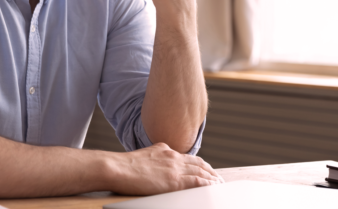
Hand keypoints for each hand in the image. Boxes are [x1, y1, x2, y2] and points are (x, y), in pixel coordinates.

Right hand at [106, 143, 223, 194]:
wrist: (117, 167)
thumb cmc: (123, 165)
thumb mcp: (143, 155)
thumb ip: (155, 157)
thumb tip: (158, 163)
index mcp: (165, 150)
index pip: (188, 157)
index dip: (200, 164)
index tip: (207, 170)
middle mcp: (172, 157)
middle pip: (198, 163)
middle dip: (210, 171)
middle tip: (218, 178)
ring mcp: (174, 169)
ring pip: (201, 172)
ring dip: (212, 179)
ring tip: (220, 184)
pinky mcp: (173, 182)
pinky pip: (196, 183)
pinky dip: (207, 185)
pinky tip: (213, 188)